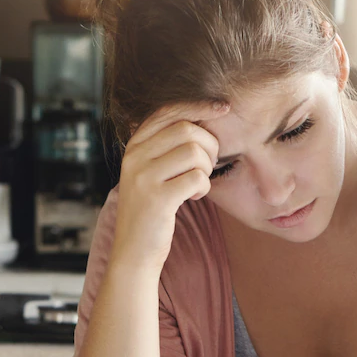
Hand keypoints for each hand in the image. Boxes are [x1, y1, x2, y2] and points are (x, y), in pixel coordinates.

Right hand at [112, 102, 225, 272]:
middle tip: (208, 165)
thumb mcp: (150, 172)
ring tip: (197, 183)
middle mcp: (134, 157)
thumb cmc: (151, 209)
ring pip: (194, 153)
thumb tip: (202, 116)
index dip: (199, 106)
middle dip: (209, 145)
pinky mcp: (157, 199)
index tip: (223, 107)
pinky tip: (192, 197)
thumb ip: (166, 145)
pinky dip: (203, 188)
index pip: (169, 111)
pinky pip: (197, 178)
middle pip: (187, 129)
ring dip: (206, 169)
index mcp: (134, 145)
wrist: (134, 251)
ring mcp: (143, 177)